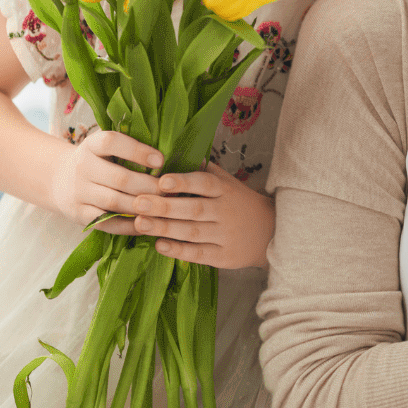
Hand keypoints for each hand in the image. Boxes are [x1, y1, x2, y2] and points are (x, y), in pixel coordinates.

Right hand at [50, 128, 163, 233]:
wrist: (59, 179)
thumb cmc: (96, 160)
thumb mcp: (104, 147)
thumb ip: (128, 147)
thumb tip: (165, 156)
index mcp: (91, 145)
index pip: (112, 143)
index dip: (137, 151)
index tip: (160, 160)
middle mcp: (82, 167)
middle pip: (119, 178)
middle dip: (148, 186)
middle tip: (169, 190)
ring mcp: (79, 192)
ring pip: (115, 203)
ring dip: (141, 206)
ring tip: (163, 207)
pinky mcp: (79, 214)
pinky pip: (107, 223)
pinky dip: (128, 226)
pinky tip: (147, 223)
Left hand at [129, 162, 274, 269]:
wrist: (269, 232)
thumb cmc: (238, 202)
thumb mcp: (226, 181)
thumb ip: (203, 169)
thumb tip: (175, 151)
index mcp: (225, 189)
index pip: (204, 183)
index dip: (183, 182)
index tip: (161, 180)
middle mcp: (225, 211)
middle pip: (194, 209)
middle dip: (165, 207)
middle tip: (138, 203)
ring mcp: (225, 235)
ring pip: (192, 232)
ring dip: (165, 228)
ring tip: (140, 223)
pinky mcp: (224, 256)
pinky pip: (199, 254)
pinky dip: (178, 250)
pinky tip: (159, 245)